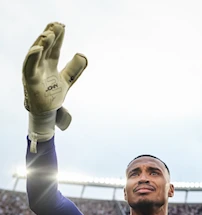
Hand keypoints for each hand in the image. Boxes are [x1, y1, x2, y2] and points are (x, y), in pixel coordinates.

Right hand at [22, 22, 87, 151]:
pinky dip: (32, 57)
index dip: (58, 37)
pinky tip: (38, 48)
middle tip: (56, 25)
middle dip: (50, 36)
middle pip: (45, 48)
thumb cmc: (53, 96)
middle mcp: (41, 66)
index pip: (55, 48)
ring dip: (42, 43)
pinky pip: (29, 67)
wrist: (47, 113)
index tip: (62, 26)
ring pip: (36, 54)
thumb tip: (83, 56)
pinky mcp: (30, 81)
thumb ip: (75, 69)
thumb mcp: (67, 80)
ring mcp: (35, 72)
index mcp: (49, 65)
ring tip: (49, 34)